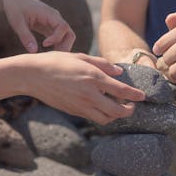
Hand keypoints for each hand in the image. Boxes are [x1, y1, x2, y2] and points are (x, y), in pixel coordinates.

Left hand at [0, 0, 74, 52]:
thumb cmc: (15, 7)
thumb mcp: (17, 22)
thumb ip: (25, 36)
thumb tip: (34, 52)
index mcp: (49, 13)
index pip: (63, 27)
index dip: (56, 38)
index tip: (44, 44)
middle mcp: (55, 18)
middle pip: (69, 33)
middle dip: (64, 47)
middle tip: (52, 59)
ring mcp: (53, 22)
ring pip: (65, 37)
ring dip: (61, 48)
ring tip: (49, 59)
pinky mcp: (49, 27)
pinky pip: (58, 38)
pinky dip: (56, 47)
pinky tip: (47, 56)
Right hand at [25, 52, 145, 124]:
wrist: (32, 75)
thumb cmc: (56, 61)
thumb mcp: (80, 56)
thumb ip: (102, 64)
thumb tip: (119, 72)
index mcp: (93, 77)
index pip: (121, 90)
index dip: (135, 95)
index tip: (143, 97)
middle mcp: (89, 94)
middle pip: (117, 111)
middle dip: (129, 111)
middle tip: (132, 107)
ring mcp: (80, 105)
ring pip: (105, 119)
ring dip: (115, 116)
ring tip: (118, 109)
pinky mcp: (73, 111)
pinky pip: (92, 117)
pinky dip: (102, 115)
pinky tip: (102, 108)